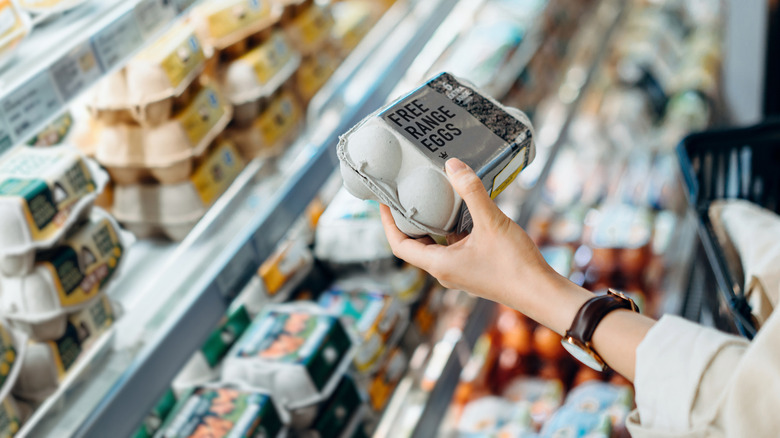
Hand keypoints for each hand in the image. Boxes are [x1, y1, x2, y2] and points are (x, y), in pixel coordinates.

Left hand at [380, 158, 654, 380]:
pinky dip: (451, 230)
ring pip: (436, 245)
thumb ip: (471, 192)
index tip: (384, 202)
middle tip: (407, 194)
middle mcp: (445, 271)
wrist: (542, 293)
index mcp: (440, 265)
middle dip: (409, 220)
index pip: (400, 245)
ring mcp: (460, 272)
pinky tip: (463, 211)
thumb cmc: (515, 265)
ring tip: (431, 197)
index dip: (387, 223)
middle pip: (416, 244)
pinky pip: (454, 247)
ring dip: (432, 224)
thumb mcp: (491, 222)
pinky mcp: (475, 269)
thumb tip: (452, 165)